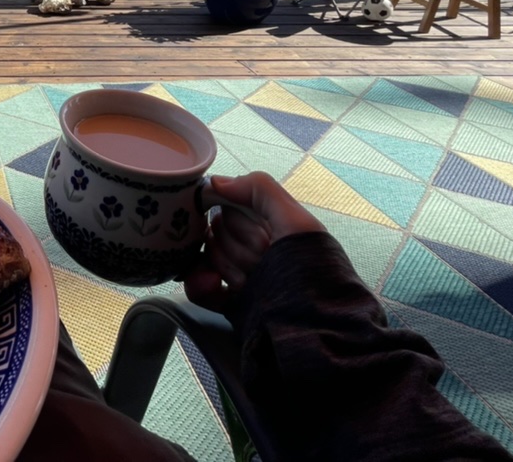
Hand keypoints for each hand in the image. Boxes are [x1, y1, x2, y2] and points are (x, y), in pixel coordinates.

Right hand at [184, 172, 324, 312]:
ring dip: (228, 269)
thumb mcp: (297, 222)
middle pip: (216, 232)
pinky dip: (200, 285)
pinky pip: (197, 286)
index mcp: (267, 223)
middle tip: (264, 261)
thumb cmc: (311, 270)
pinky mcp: (228, 301)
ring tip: (253, 282)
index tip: (254, 232)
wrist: (315, 329)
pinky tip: (213, 285)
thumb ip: (260, 190)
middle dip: (237, 247)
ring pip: (207, 257)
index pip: (228, 206)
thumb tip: (215, 182)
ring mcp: (238, 274)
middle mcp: (250, 246)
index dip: (236, 219)